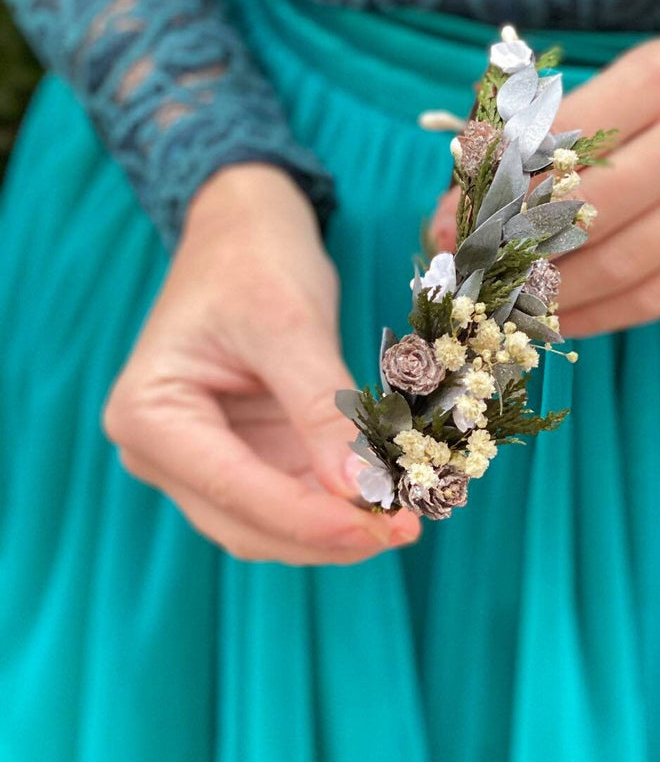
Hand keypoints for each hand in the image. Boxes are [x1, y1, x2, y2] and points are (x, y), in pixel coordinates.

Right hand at [102, 163, 419, 562]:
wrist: (245, 228)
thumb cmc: (255, 260)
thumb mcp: (291, 324)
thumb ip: (322, 409)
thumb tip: (362, 489)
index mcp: (148, 413)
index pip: (234, 490)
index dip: (312, 519)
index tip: (386, 528)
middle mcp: (161, 450)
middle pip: (249, 524)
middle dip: (329, 533)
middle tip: (409, 527)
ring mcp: (201, 459)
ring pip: (272, 526)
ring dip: (338, 529)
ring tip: (408, 517)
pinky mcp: (242, 457)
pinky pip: (291, 499)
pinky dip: (337, 505)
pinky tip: (388, 497)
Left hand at [430, 40, 659, 336]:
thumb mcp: (639, 80)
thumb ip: (561, 126)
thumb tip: (468, 191)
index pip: (558, 146)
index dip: (494, 195)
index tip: (446, 228)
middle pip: (587, 214)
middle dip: (513, 255)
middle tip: (470, 279)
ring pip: (623, 265)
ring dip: (553, 297)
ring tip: (507, 309)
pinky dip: (606, 315)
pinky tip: (567, 321)